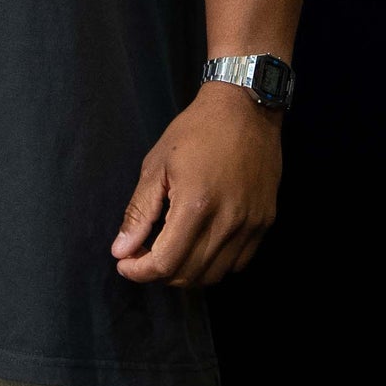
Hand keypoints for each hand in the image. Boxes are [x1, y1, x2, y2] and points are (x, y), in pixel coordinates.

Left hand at [110, 82, 280, 286]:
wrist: (246, 110)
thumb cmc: (196, 130)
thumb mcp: (157, 164)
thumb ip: (139, 211)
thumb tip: (121, 250)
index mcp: (196, 205)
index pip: (166, 262)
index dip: (140, 271)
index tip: (125, 263)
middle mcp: (227, 221)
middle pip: (189, 275)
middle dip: (158, 272)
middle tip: (142, 254)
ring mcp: (250, 225)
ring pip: (213, 275)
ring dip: (185, 272)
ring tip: (169, 250)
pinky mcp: (265, 223)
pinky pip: (237, 263)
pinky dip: (213, 265)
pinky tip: (199, 245)